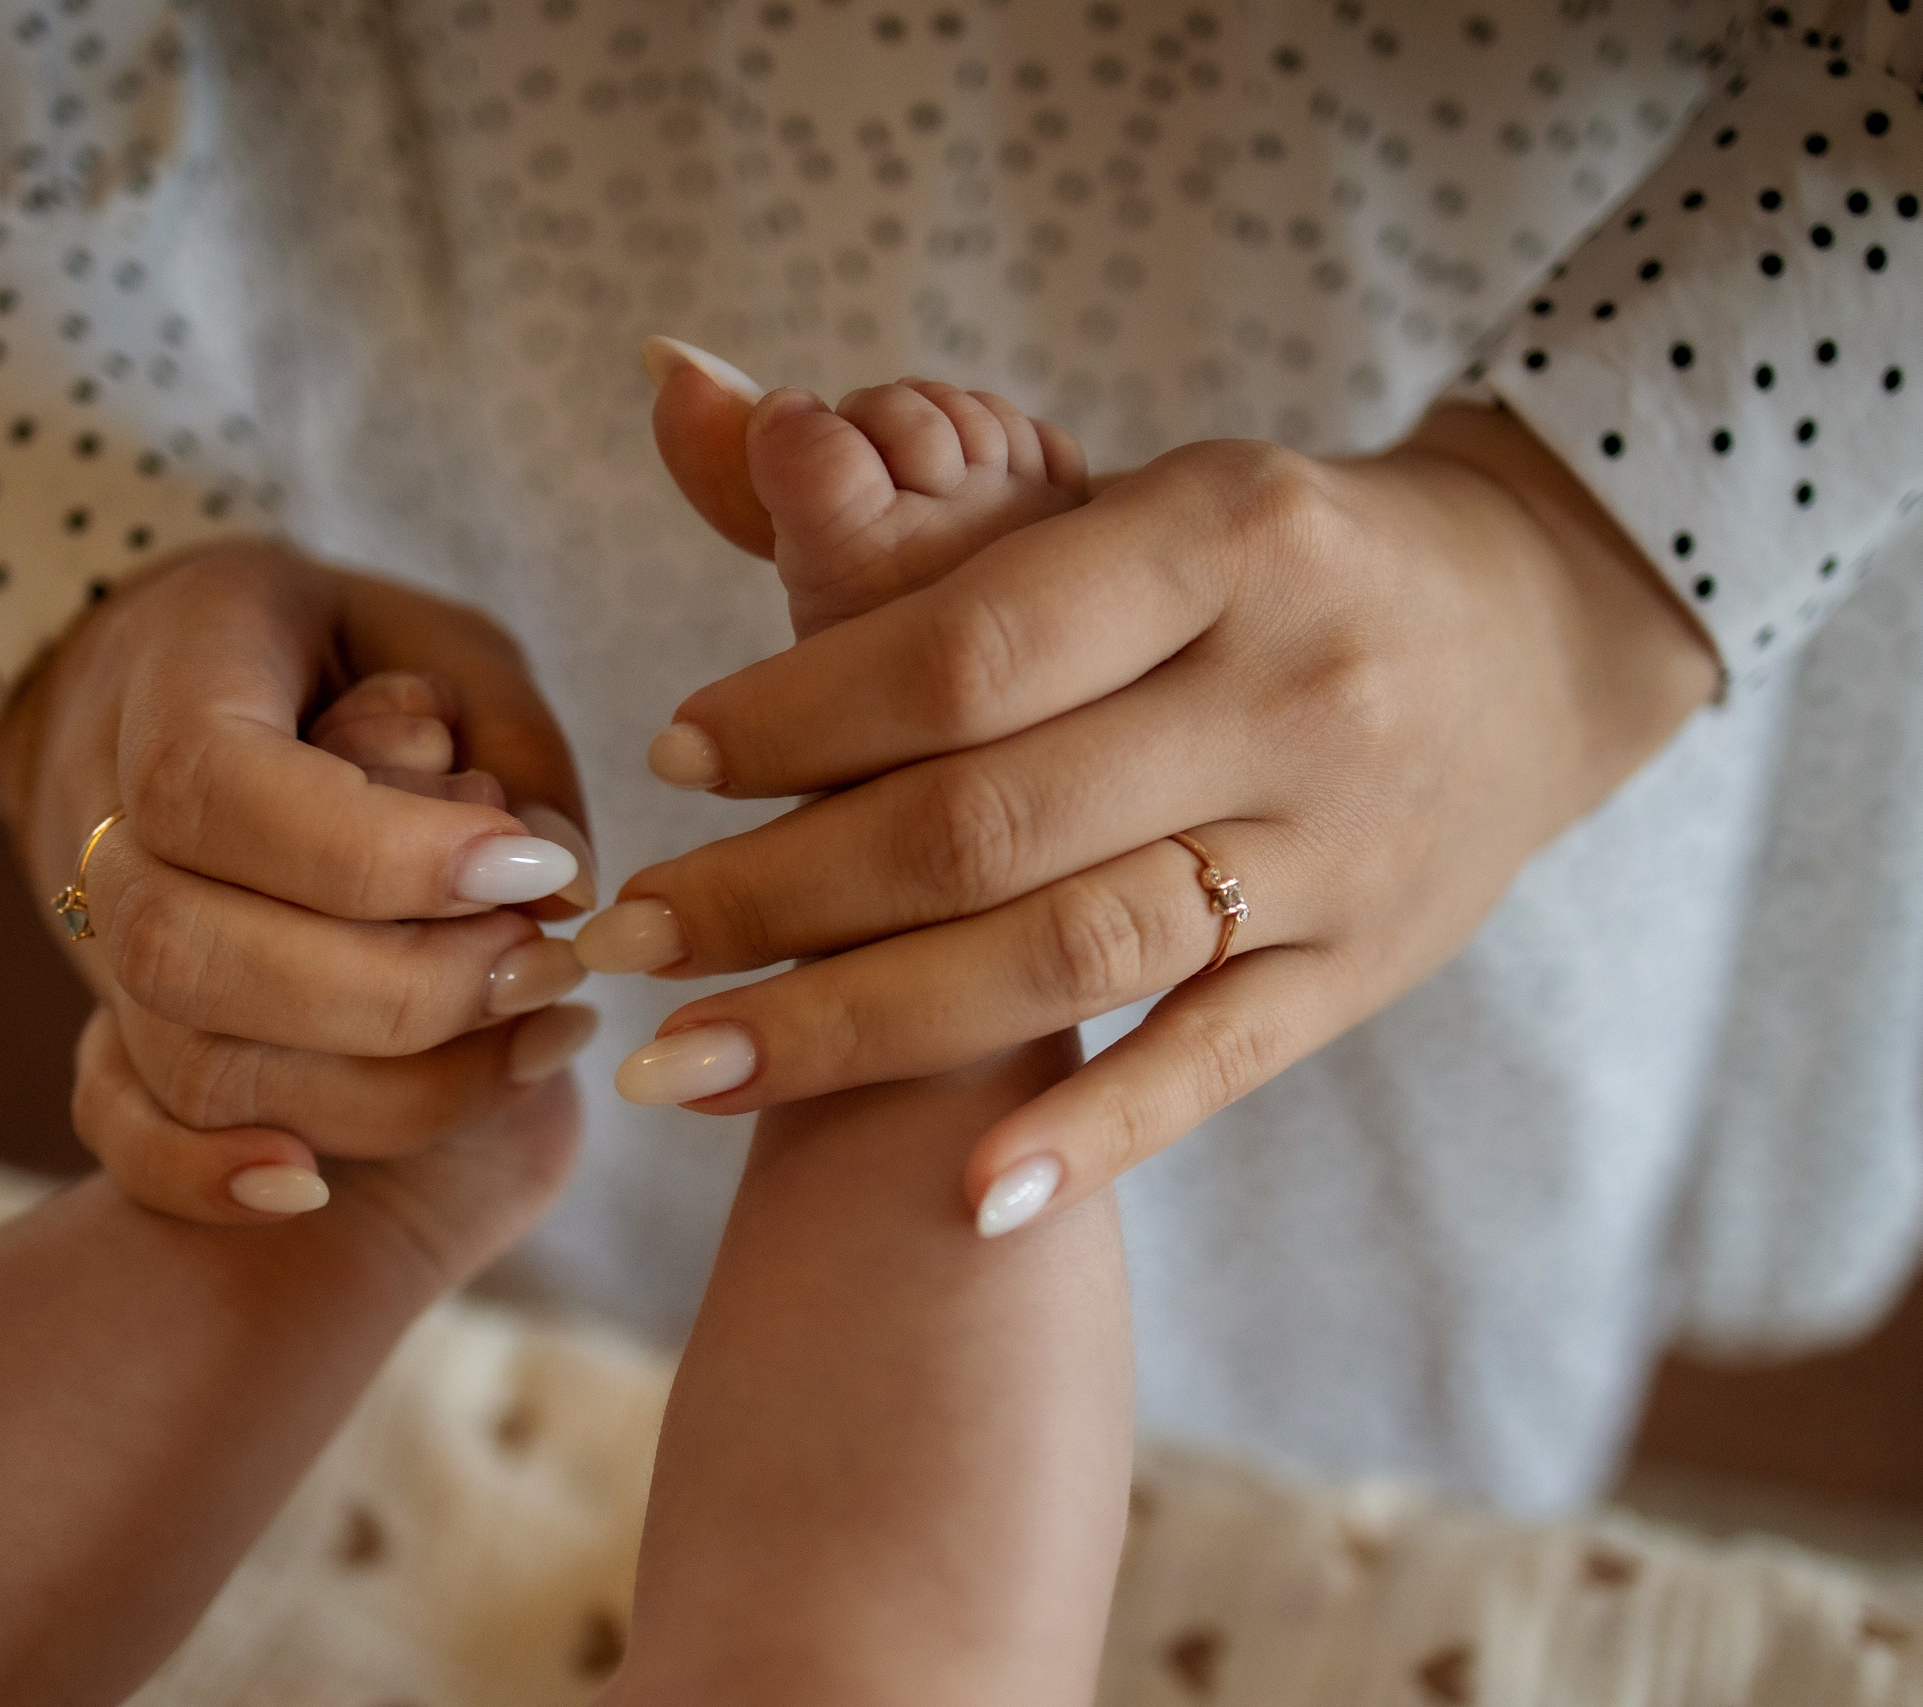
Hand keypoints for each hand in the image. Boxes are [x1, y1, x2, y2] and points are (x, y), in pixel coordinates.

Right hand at [0, 540, 600, 1223]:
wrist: (187, 677)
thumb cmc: (351, 656)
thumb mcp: (451, 644)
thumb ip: (511, 740)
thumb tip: (555, 885)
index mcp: (177, 672)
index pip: (217, 788)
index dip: (378, 855)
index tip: (531, 868)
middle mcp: (104, 812)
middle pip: (190, 949)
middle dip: (401, 990)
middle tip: (548, 961)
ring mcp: (95, 929)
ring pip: (189, 1059)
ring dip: (384, 1085)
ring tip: (536, 1029)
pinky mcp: (113, 1017)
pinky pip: (117, 1122)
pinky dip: (199, 1176)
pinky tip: (313, 1187)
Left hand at [604, 402, 1717, 1221]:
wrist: (1540, 626)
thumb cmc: (1268, 554)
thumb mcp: (1121, 491)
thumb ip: (889, 486)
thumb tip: (670, 380)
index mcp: (1222, 533)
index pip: (972, 650)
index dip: (801, 712)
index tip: (669, 758)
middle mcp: (1290, 690)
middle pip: (987, 820)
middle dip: (775, 892)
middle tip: (622, 939)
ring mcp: (1337, 844)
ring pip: (1072, 951)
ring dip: (862, 1025)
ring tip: (688, 1064)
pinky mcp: (1367, 964)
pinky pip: (1217, 1064)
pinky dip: (1093, 1134)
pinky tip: (962, 1199)